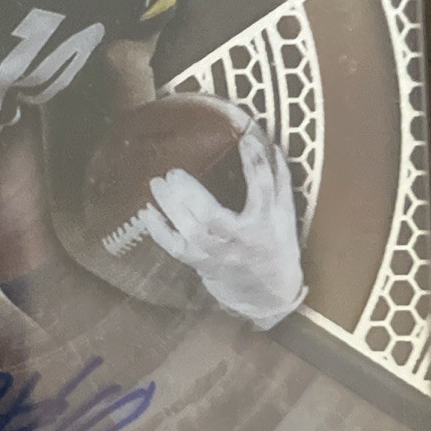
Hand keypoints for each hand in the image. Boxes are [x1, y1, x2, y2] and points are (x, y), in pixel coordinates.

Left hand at [141, 127, 306, 329]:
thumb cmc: (274, 243)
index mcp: (266, 222)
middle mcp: (240, 240)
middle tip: (172, 171)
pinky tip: (147, 211)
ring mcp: (217, 253)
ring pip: (191, 232)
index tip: (245, 139)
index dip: (255, 163)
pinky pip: (175, 248)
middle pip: (213, 217)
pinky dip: (159, 230)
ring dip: (170, 207)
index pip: (263, 189)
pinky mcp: (199, 262)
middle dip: (190, 194)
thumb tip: (267, 142)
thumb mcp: (283, 213)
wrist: (266, 291)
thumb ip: (277, 179)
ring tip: (157, 183)